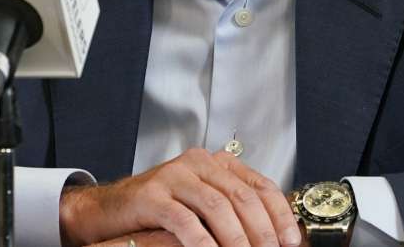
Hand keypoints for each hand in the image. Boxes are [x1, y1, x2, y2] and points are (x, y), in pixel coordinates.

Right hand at [60, 148, 301, 246]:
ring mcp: (174, 176)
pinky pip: (185, 220)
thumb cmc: (161, 211)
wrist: (112, 210)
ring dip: (236, 239)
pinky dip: (203, 242)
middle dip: (262, 231)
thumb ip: (233, 213)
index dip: (280, 215)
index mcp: (217, 164)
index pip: (260, 185)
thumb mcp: (203, 206)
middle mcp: (198, 163)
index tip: (292, 241)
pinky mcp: (153, 195)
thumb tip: (272, 238)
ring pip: (217, 206)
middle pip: (242, 196)